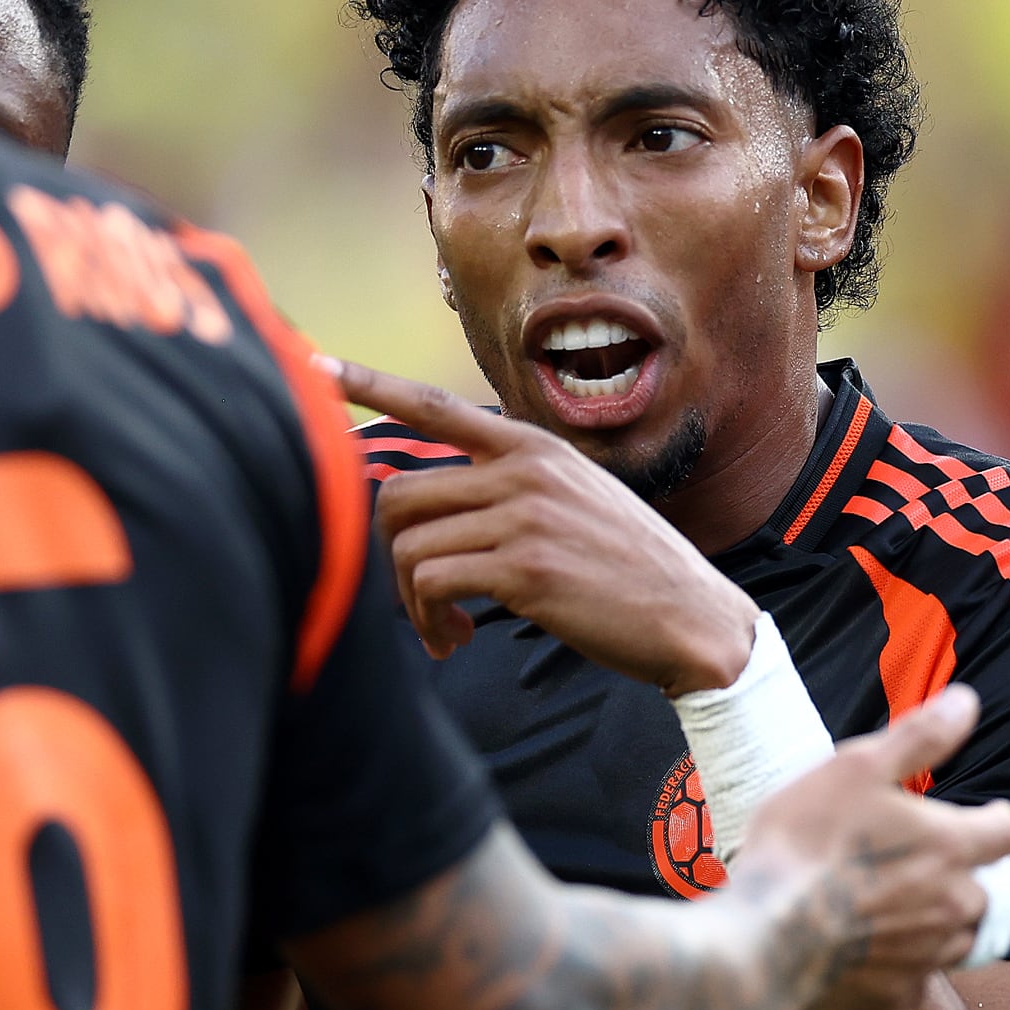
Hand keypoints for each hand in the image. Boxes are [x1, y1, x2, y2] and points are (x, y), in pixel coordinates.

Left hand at [323, 356, 756, 694]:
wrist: (693, 618)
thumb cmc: (627, 570)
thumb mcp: (576, 500)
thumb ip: (513, 487)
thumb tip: (439, 505)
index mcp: (532, 447)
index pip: (434, 405)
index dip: (369, 386)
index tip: (316, 369)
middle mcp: (523, 470)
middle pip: (397, 494)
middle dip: (389, 557)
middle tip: (420, 601)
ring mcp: (524, 516)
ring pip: (407, 546)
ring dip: (410, 602)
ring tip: (443, 629)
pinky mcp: (525, 568)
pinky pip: (432, 583)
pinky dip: (429, 622)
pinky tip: (456, 640)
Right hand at [722, 687, 1009, 1009]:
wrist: (760, 942)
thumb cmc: (804, 845)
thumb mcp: (856, 768)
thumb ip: (920, 736)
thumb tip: (968, 702)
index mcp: (952, 848)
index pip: (1005, 830)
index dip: (991, 818)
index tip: (976, 815)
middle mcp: (955, 909)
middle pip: (982, 890)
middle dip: (957, 875)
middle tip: (909, 861)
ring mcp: (927, 960)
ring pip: (951, 938)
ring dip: (931, 921)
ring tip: (883, 905)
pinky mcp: (894, 1000)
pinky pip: (910, 978)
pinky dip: (894, 962)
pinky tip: (855, 946)